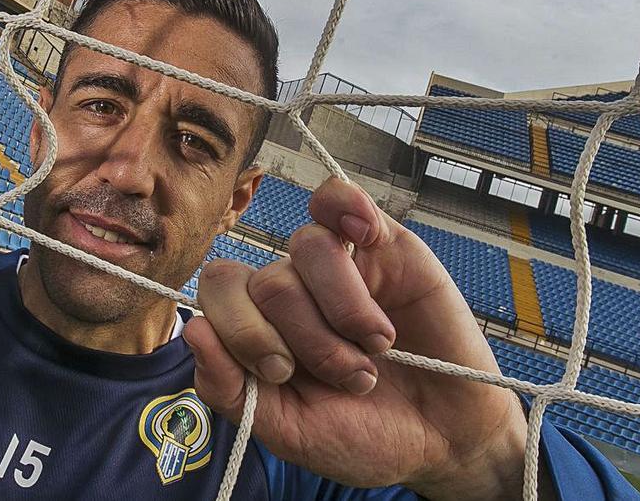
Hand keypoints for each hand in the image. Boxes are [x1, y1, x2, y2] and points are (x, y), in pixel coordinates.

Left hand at [183, 178, 530, 498]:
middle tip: (348, 376)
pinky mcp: (383, 244)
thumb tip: (193, 332)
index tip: (281, 374)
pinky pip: (340, 198)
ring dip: (343, 311)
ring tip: (377, 350)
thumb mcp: (288, 430)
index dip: (240, 330)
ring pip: (306, 249)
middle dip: (302, 337)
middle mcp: (290, 290)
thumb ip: (230, 390)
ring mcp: (336, 263)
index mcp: (259, 328)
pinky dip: (345, 206)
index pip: (217, 293)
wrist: (446, 439)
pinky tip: (361, 234)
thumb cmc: (366, 434)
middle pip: (263, 280)